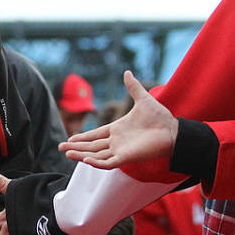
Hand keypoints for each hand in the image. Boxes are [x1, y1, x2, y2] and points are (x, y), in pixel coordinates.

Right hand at [59, 71, 177, 168]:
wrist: (174, 131)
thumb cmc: (161, 117)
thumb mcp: (143, 99)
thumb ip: (133, 87)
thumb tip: (127, 72)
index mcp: (117, 129)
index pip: (95, 135)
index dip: (82, 137)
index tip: (70, 139)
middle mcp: (116, 142)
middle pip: (91, 146)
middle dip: (76, 147)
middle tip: (61, 147)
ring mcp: (120, 150)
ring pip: (95, 155)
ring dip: (81, 155)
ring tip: (67, 153)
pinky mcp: (126, 158)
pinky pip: (107, 162)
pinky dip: (96, 162)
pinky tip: (85, 159)